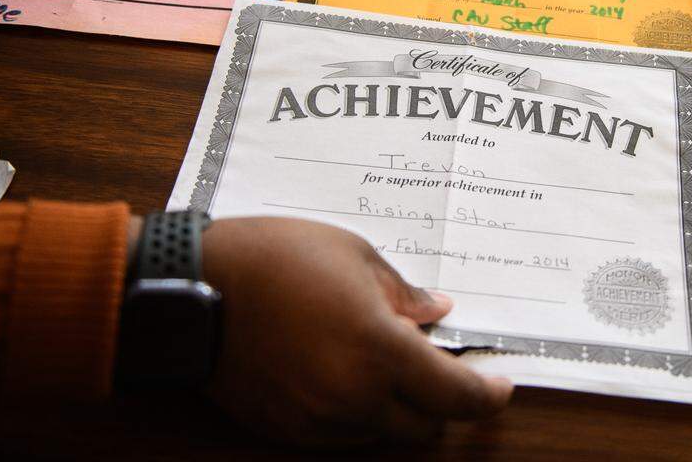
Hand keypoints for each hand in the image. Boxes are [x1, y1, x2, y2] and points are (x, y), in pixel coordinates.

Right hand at [202, 217, 512, 446]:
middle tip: (443, 364)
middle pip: (427, 427)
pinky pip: (343, 436)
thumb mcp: (354, 256)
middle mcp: (354, 399)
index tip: (500, 382)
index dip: (490, 394)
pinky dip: (360, 414)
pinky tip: (347, 373)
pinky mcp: (287, 431)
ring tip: (386, 360)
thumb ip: (405, 294)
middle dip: (444, 400)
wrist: (191, 289)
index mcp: (380, 352)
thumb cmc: (276, 258)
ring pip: (384, 434)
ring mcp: (318, 422)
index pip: (459, 398)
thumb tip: (440, 314)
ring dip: (400, 408)